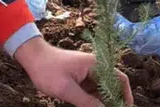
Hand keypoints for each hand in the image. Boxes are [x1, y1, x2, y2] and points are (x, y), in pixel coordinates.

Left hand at [14, 37, 133, 106]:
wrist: (33, 58)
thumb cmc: (48, 70)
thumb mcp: (66, 89)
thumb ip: (86, 102)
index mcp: (96, 65)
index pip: (119, 79)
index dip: (126, 94)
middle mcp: (95, 67)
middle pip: (112, 85)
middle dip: (114, 100)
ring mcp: (88, 72)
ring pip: (102, 89)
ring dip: (103, 101)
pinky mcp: (80, 77)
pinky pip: (92, 90)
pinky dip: (93, 99)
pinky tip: (90, 105)